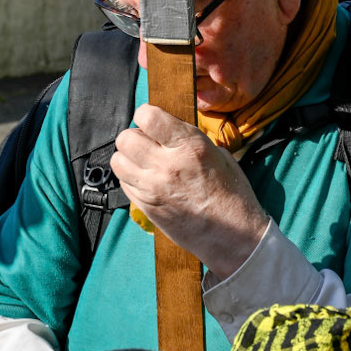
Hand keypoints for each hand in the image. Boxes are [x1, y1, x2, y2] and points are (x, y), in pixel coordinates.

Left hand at [111, 106, 269, 279]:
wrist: (233, 237)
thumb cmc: (231, 194)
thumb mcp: (218, 154)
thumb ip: (189, 139)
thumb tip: (167, 130)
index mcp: (189, 146)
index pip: (148, 117)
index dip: (145, 113)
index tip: (151, 118)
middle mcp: (166, 165)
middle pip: (126, 138)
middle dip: (135, 135)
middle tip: (148, 141)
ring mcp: (153, 189)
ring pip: (118, 161)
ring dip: (128, 157)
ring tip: (144, 161)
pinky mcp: (146, 208)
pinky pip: (123, 183)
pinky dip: (130, 177)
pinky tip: (146, 179)